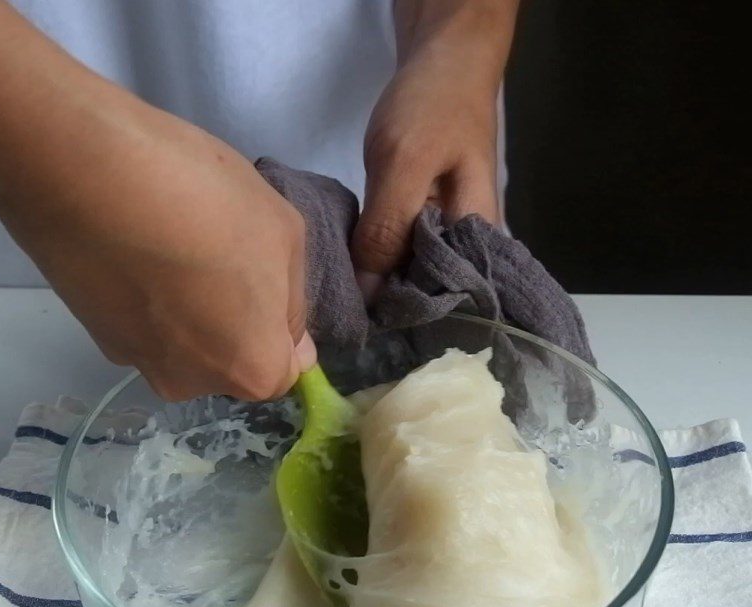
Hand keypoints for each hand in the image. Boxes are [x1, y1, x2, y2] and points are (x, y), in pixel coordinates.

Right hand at [0, 0, 314, 401]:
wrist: (85, 172)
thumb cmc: (207, 202)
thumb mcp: (286, 237)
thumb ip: (293, 304)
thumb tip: (290, 344)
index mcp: (252, 370)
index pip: (282, 371)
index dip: (278, 326)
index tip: (262, 278)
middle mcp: (195, 385)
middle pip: (229, 360)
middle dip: (233, 320)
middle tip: (217, 255)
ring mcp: (139, 364)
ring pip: (183, 343)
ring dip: (186, 309)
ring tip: (171, 247)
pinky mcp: (93, 336)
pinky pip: (141, 323)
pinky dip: (145, 297)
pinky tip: (135, 248)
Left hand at [351, 1, 516, 299]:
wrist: (444, 58)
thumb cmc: (433, 107)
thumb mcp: (405, 166)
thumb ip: (388, 230)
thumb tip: (369, 296)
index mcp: (476, 241)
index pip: (447, 302)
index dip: (410, 321)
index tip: (369, 334)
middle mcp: (466, 246)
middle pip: (428, 293)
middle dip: (390, 305)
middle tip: (345, 321)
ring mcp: (446, 231)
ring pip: (411, 272)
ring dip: (380, 283)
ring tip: (344, 304)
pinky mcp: (426, 218)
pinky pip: (401, 249)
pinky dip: (378, 258)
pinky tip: (353, 269)